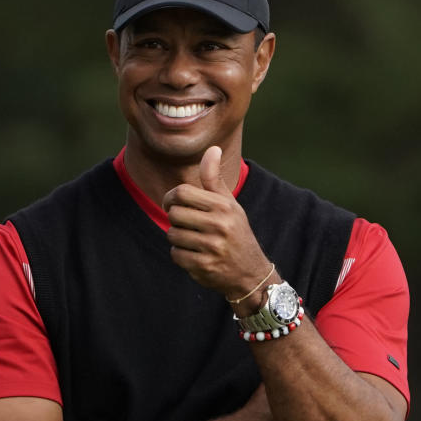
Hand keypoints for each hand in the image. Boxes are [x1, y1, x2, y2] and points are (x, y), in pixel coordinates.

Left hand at [162, 146, 271, 297]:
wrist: (251, 272)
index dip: (170, 198)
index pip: (182, 193)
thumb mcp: (229, 204)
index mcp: (223, 206)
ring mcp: (212, 246)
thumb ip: (214, 179)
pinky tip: (196, 255)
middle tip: (185, 225)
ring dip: (178, 239)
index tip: (172, 204)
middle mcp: (219, 225)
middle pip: (174, 214)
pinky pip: (176, 255)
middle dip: (175, 220)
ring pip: (173, 235)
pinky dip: (181, 256)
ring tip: (194, 241)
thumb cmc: (236, 232)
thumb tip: (212, 148)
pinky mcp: (205, 266)